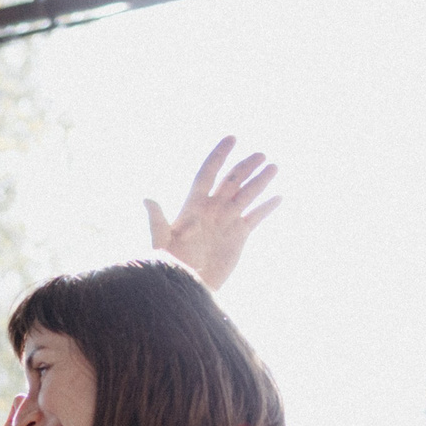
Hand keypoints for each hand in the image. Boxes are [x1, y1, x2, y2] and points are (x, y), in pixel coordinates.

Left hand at [144, 136, 279, 290]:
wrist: (188, 288)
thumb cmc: (170, 265)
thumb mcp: (162, 243)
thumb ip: (158, 221)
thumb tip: (147, 199)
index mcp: (194, 206)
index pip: (208, 173)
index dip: (219, 155)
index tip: (232, 137)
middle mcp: (212, 210)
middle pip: (231, 181)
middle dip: (245, 166)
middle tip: (260, 155)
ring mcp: (226, 221)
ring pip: (246, 195)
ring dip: (260, 181)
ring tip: (274, 167)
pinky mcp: (238, 236)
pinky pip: (255, 217)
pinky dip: (267, 207)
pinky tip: (279, 197)